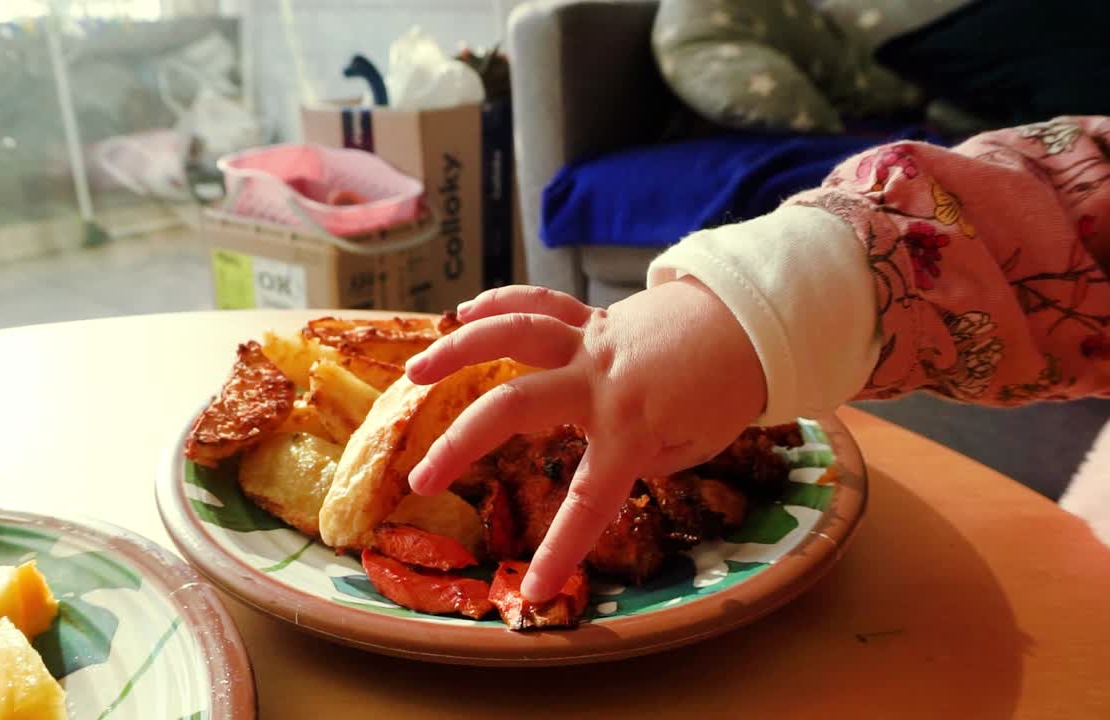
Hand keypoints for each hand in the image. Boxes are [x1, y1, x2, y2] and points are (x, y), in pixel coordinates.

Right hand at [404, 280, 766, 600]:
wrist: (752, 319)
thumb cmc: (727, 391)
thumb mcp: (691, 445)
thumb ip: (637, 458)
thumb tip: (595, 461)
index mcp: (631, 427)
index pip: (588, 500)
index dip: (559, 549)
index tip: (533, 589)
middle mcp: (598, 381)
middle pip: (514, 407)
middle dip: (462, 446)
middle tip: (423, 482)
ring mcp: (590, 341)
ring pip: (512, 335)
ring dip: (459, 351)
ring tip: (416, 373)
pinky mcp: (591, 316)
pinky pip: (538, 303)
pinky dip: (500, 304)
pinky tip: (464, 315)